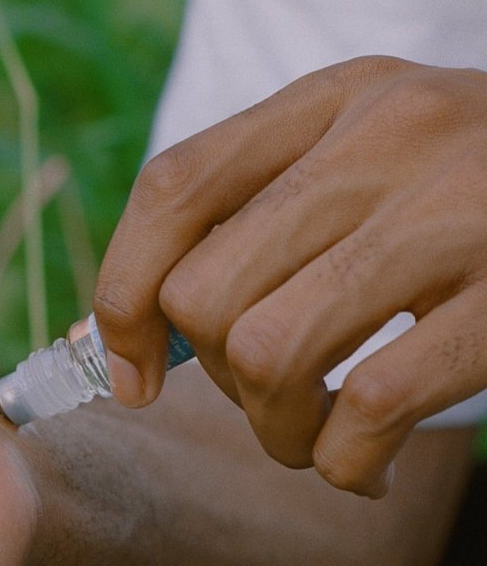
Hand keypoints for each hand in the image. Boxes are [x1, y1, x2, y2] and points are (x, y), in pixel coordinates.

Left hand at [92, 56, 486, 497]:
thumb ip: (253, 223)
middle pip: (207, 292)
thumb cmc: (471, 197)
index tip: (132, 374)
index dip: (122, 298)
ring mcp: (461, 209)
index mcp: (335, 98)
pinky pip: (373, 405)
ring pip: (268, 351)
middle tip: (269, 401)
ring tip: (313, 439)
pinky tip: (365, 467)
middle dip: (216, 383)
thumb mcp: (365, 163)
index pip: (173, 189)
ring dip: (275, 430)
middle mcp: (390, 136)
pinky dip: (345, 463)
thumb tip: (114, 343)